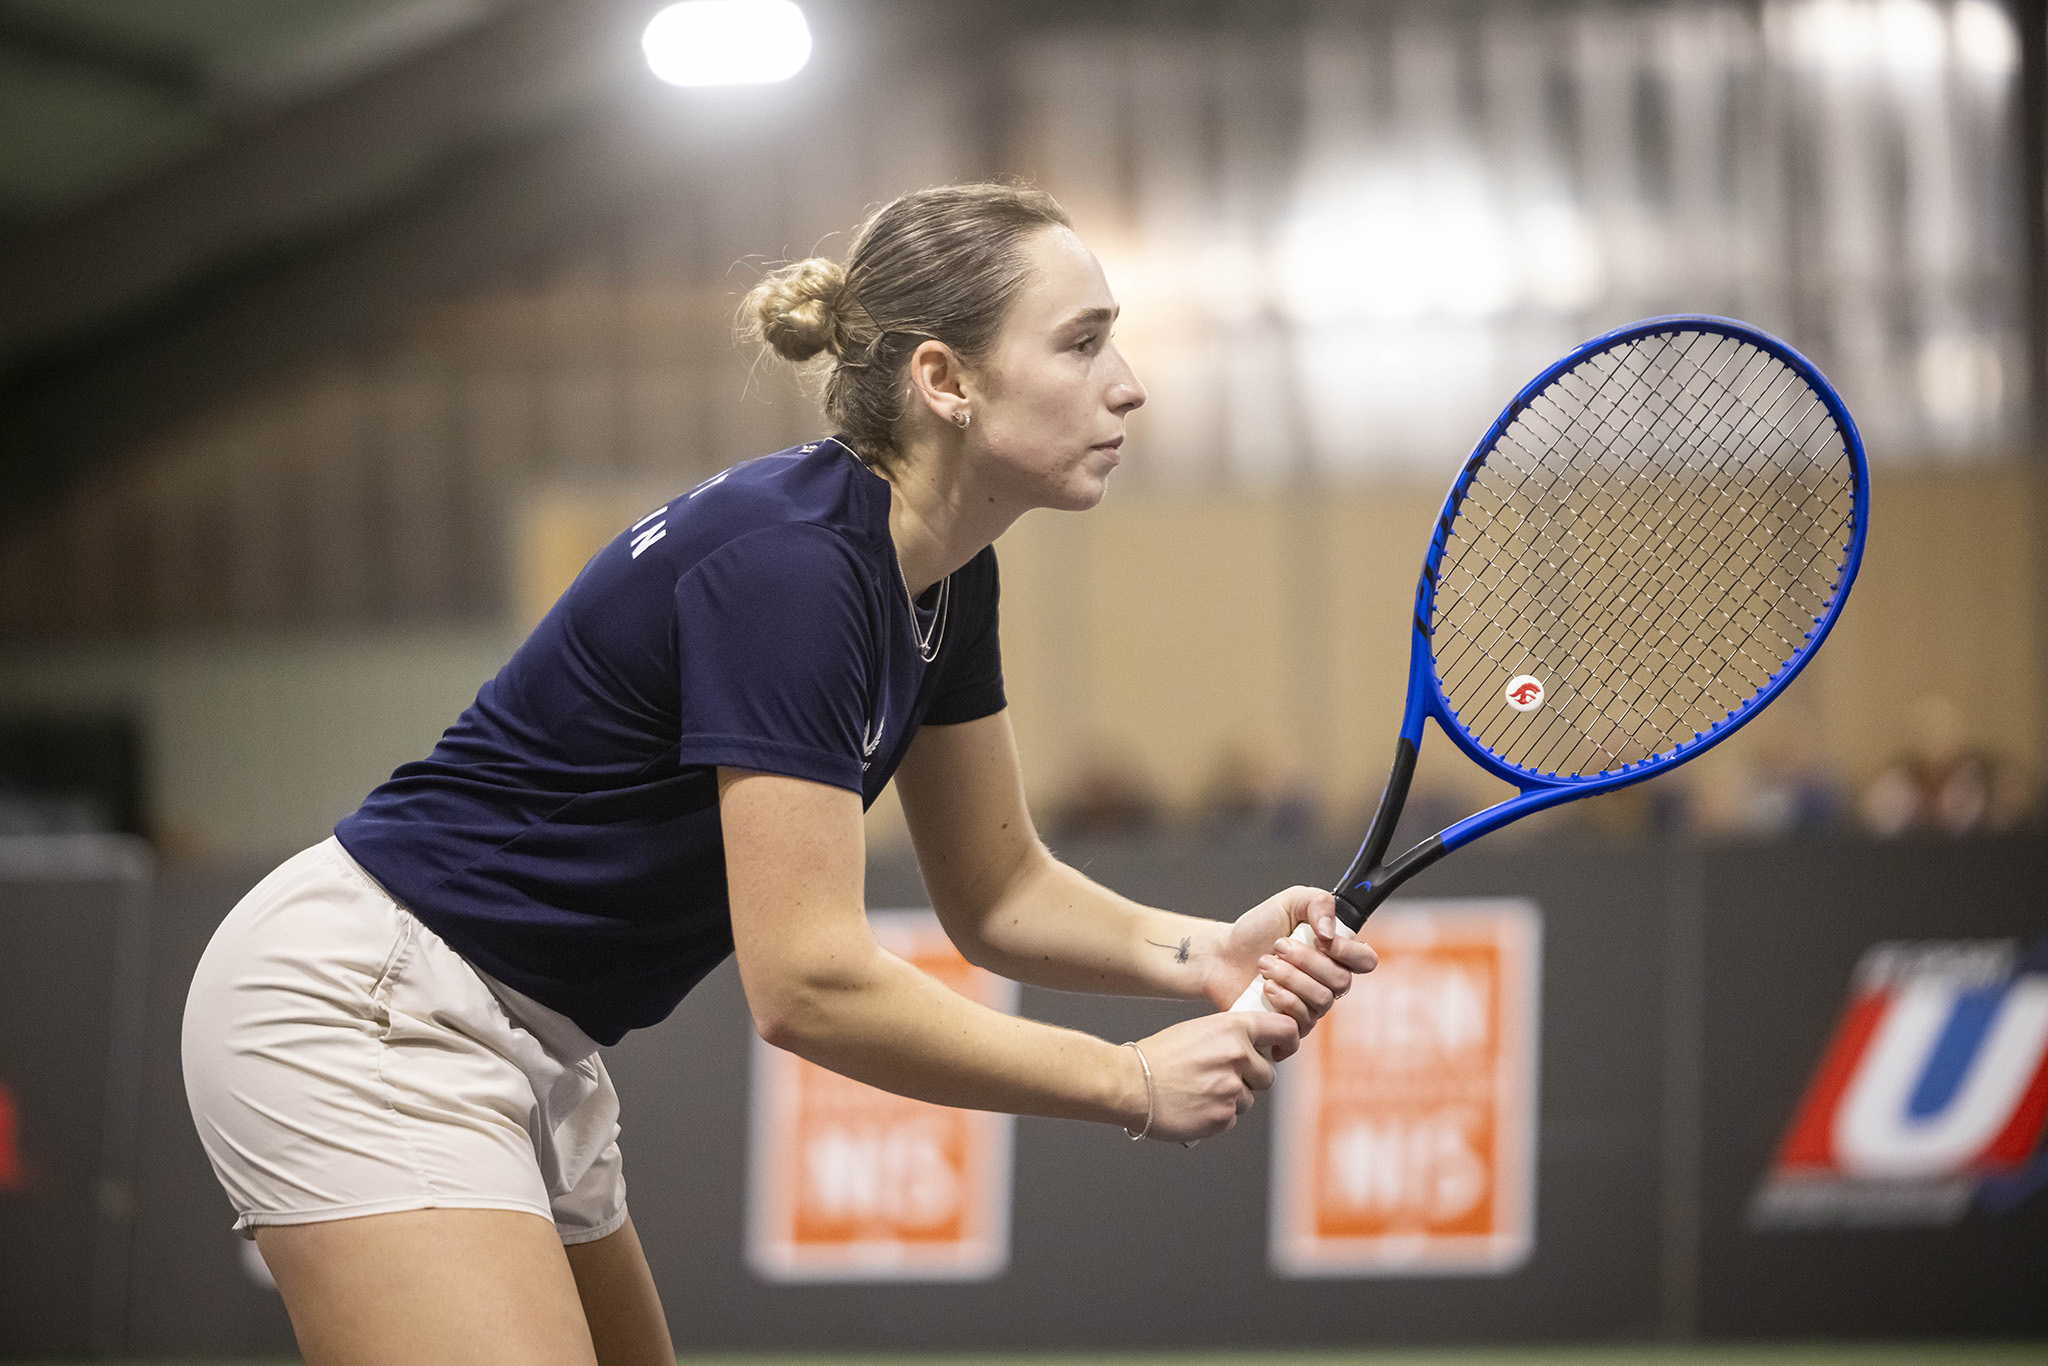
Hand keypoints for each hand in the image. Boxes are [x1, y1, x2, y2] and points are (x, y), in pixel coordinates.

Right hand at [1129, 1012, 1297, 1141]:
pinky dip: (1217, 1115)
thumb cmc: (1158, 1056)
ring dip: (1230, 1098)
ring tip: (1198, 1091)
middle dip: (1250, 1079)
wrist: (1131, 1083)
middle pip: (1268, 1075)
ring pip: (1248, 1099)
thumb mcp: (1198, 1030)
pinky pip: (1232, 1118)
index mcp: (1233, 1028)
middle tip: (1219, 1076)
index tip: (1280, 1051)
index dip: (1287, 1042)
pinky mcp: (1223, 1116)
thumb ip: (1231, 1037)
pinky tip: (1194, 1104)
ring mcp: (1232, 1088)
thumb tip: (1252, 1049)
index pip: (1285, 1029)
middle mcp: (1238, 1056)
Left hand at [1205, 886, 1377, 1035]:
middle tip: (1278, 946)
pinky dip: (1283, 1000)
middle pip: (1341, 982)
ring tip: (1265, 964)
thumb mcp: (1288, 902)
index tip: (1322, 939)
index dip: (1350, 952)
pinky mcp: (1293, 1026)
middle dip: (1307, 961)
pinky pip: (1303, 1022)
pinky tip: (1265, 988)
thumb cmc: (1256, 930)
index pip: (1366, 960)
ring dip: (1290, 978)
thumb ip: (1318, 902)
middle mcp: (1328, 982)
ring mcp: (1312, 1006)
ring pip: (1322, 1001)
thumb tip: (1330, 932)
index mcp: (1335, 953)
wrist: (1222, 956)